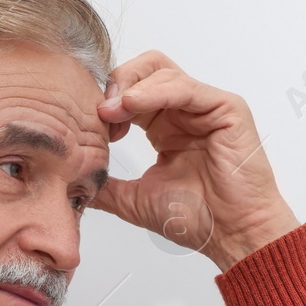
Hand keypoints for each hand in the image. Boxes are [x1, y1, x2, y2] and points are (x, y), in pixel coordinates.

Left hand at [90, 49, 300, 269]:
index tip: (90, 125)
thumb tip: (75, 185)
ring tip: (112, 111)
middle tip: (100, 110)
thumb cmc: (197, 219)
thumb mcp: (135, 199)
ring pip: (162, 70)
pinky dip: (156, 90)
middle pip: (145, 69)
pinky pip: (185, 86)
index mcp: (164, 128)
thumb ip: (108, 187)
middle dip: (117, 82)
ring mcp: (206, 107)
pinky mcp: (226, 108)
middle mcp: (184, 112)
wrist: (230, 235)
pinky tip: (132, 105)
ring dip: (131, 87)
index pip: (130, 91)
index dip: (107, 100)